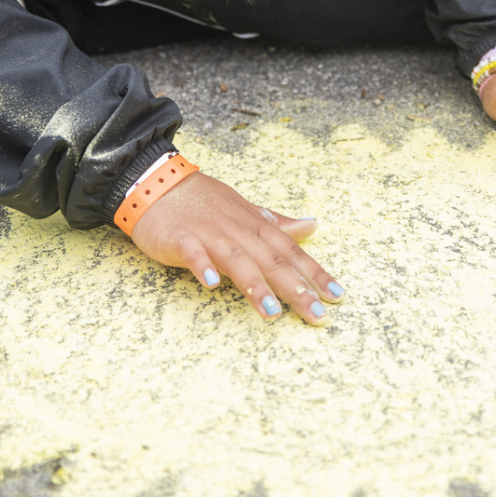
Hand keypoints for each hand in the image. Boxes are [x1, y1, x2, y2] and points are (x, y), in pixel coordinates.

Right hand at [130, 171, 343, 323]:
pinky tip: (210, 284)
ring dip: (255, 285)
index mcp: (254, 225)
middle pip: (271, 260)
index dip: (315, 273)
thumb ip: (278, 223)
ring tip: (272, 312)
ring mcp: (209, 234)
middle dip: (296, 288)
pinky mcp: (179, 238)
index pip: (291, 251)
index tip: (337, 296)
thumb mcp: (245, 209)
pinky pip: (192, 252)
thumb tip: (312, 224)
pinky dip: (202, 266)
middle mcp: (237, 230)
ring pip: (237, 260)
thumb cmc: (203, 201)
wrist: (158, 182)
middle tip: (317, 314)